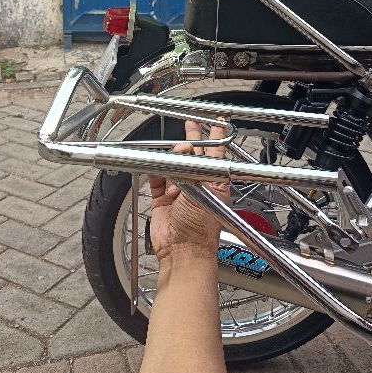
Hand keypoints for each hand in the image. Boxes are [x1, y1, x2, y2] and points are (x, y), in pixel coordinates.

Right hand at [148, 120, 230, 261]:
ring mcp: (179, 192)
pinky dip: (154, 170)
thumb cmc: (200, 229)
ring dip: (171, 157)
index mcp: (214, 183)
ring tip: (173, 150)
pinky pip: (156, 179)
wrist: (181, 251)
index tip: (217, 122)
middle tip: (190, 123)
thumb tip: (185, 148)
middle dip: (192, 139)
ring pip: (173, 165)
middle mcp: (198, 185)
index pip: (216, 154)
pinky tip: (155, 163)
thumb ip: (191, 168)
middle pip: (193, 156)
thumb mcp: (202, 191)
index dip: (216, 137)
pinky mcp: (162, 199)